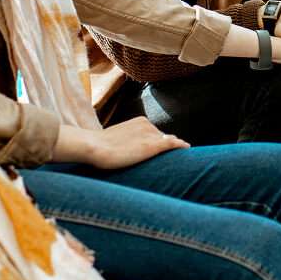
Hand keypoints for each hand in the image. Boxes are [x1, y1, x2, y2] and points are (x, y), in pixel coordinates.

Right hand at [54, 117, 187, 168]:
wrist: (94, 146)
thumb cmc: (98, 146)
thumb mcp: (114, 140)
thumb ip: (124, 142)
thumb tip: (123, 151)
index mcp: (140, 121)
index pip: (155, 133)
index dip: (160, 142)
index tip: (166, 149)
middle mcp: (149, 125)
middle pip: (163, 138)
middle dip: (167, 146)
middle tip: (175, 158)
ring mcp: (151, 135)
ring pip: (169, 142)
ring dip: (174, 148)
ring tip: (182, 155)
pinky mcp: (153, 145)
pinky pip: (172, 144)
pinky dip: (180, 146)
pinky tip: (187, 149)